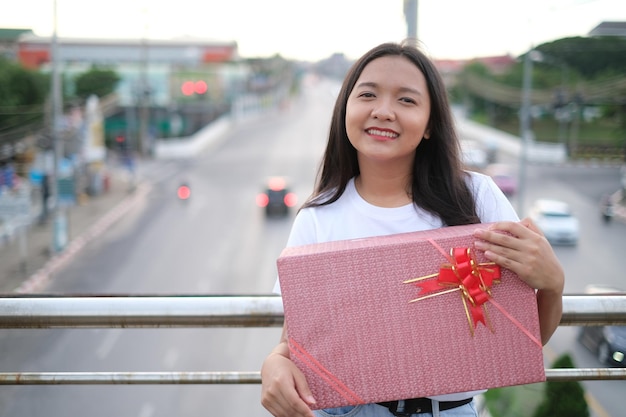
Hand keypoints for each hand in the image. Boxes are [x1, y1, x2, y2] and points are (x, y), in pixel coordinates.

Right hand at [261, 342, 315, 416]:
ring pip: (283, 415)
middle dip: (301, 416)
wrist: (270, 365)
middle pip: (289, 410)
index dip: (305, 411)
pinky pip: (277, 414)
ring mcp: (267, 398)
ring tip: (303, 414)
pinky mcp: (265, 402)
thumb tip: (312, 403)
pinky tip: (294, 413)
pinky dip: (287, 416)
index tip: (312, 416)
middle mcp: (272, 391)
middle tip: (310, 416)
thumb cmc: (284, 367)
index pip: (295, 402)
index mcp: (281, 381)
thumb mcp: (298, 374)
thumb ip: (304, 389)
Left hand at [473, 219, 563, 343]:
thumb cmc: (545, 257)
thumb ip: (532, 228)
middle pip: (505, 238)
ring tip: (477, 244)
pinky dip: (496, 258)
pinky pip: (506, 262)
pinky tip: (487, 254)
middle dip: (488, 235)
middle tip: (475, 233)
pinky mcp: (524, 270)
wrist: (554, 278)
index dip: (499, 225)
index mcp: (534, 237)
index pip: (513, 226)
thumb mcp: (542, 240)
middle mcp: (531, 246)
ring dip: (488, 246)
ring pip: (503, 251)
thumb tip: (519, 220)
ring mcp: (527, 259)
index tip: (488, 227)